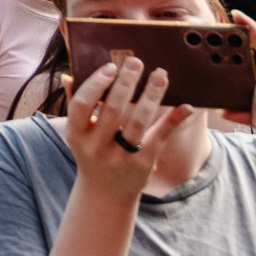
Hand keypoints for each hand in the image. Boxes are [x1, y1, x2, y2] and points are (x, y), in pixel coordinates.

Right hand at [63, 52, 191, 201]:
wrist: (106, 193)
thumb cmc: (92, 154)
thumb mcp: (78, 134)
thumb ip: (74, 105)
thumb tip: (69, 76)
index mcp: (77, 135)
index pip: (82, 104)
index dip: (96, 84)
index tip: (111, 67)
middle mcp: (96, 147)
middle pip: (113, 109)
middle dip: (126, 82)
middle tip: (136, 61)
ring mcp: (120, 157)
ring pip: (138, 121)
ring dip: (151, 95)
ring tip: (160, 74)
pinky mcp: (143, 164)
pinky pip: (160, 137)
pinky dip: (173, 120)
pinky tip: (186, 105)